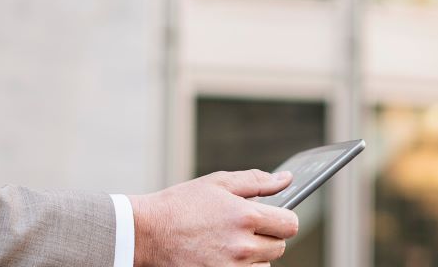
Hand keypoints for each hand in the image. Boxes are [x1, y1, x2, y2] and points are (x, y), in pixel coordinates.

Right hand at [129, 169, 300, 265]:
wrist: (147, 233)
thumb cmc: (180, 205)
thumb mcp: (218, 183)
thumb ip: (256, 181)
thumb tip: (287, 179)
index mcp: (245, 216)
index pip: (290, 225)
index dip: (283, 220)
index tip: (273, 219)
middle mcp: (242, 246)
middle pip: (279, 247)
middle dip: (266, 237)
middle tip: (242, 230)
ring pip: (264, 266)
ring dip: (254, 257)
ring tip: (228, 244)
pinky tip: (222, 256)